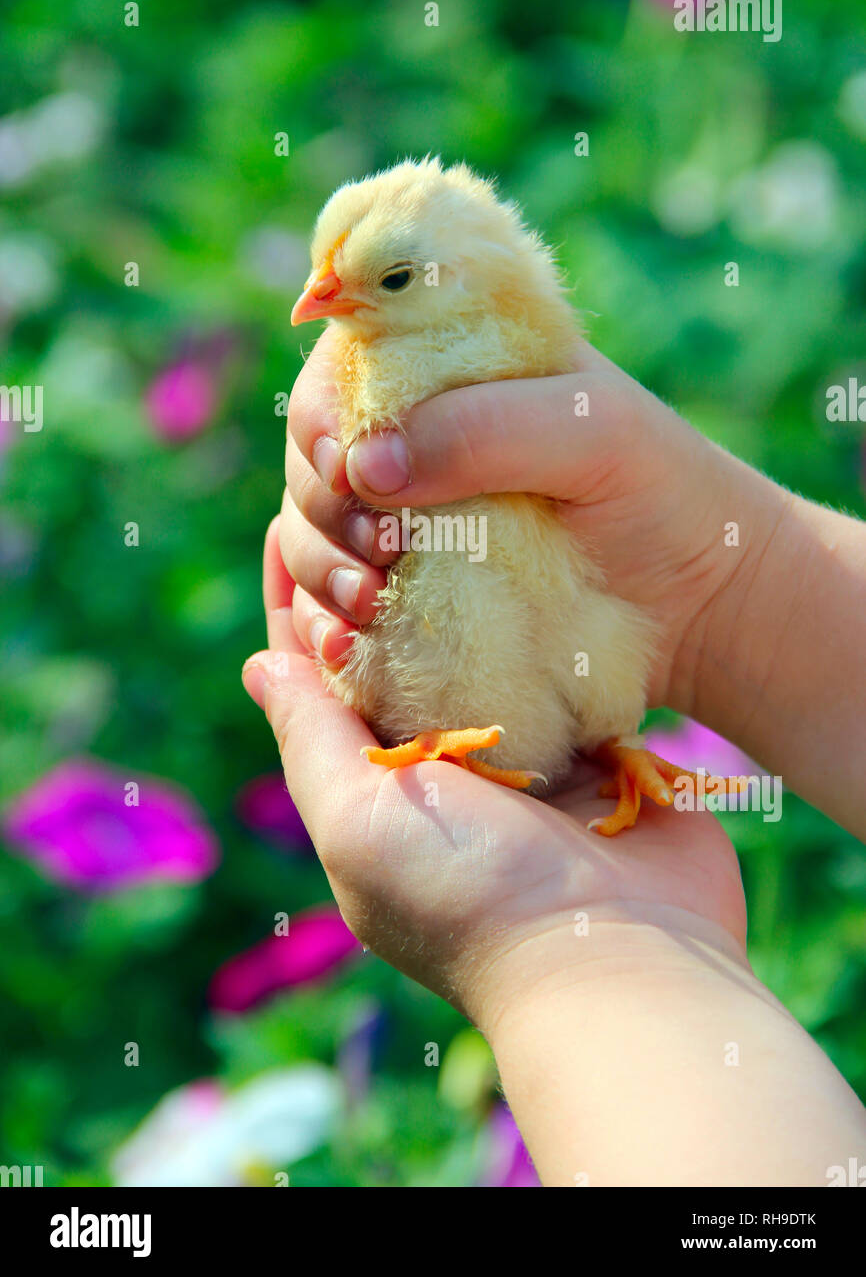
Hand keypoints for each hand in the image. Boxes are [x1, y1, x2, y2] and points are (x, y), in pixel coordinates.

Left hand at [242, 520, 748, 1028]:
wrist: (625, 959)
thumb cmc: (471, 897)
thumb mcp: (360, 822)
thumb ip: (311, 741)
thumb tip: (258, 663)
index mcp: (378, 788)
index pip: (322, 678)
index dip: (302, 603)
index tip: (294, 521)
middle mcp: (446, 769)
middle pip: (402, 652)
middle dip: (386, 577)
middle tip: (377, 486)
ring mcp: (527, 757)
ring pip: (484, 650)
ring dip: (469, 583)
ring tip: (449, 492)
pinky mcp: (597, 747)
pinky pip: (564, 666)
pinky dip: (549, 613)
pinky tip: (537, 543)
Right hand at [278, 325, 788, 717]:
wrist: (702, 603)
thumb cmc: (662, 492)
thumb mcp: (593, 432)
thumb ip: (485, 429)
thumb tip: (364, 465)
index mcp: (449, 374)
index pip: (344, 371)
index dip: (321, 415)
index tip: (343, 465)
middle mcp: (415, 446)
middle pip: (312, 460)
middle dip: (320, 504)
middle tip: (377, 547)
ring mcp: (407, 527)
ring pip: (306, 534)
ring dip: (317, 569)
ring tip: (370, 604)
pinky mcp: (411, 600)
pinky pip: (329, 608)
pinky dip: (320, 626)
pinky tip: (349, 645)